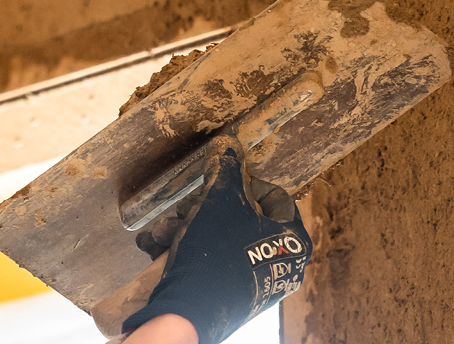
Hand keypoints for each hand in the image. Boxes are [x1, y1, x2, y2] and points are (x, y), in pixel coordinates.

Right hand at [121, 137, 312, 343]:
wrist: (191, 309)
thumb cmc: (217, 251)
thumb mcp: (222, 199)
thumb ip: (228, 168)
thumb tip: (229, 144)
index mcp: (293, 240)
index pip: (276, 197)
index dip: (245, 182)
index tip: (220, 179)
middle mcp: (281, 263)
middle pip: (242, 217)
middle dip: (205, 207)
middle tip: (187, 207)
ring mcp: (256, 281)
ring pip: (221, 237)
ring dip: (188, 226)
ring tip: (165, 230)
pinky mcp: (232, 294)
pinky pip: (212, 259)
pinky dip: (188, 248)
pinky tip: (159, 245)